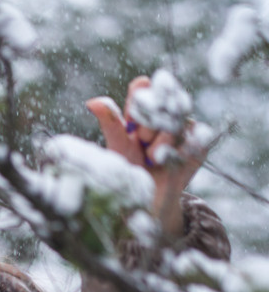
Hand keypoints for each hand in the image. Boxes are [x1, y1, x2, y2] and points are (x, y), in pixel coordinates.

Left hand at [86, 75, 210, 237]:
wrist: (150, 201)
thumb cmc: (131, 172)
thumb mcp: (118, 148)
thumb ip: (110, 123)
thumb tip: (91, 101)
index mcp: (142, 114)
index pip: (143, 90)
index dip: (142, 91)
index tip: (140, 89)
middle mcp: (165, 116)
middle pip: (162, 103)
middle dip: (150, 123)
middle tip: (143, 142)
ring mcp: (184, 128)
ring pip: (178, 120)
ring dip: (163, 140)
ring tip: (152, 158)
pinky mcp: (199, 144)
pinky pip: (192, 137)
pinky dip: (178, 151)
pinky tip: (169, 161)